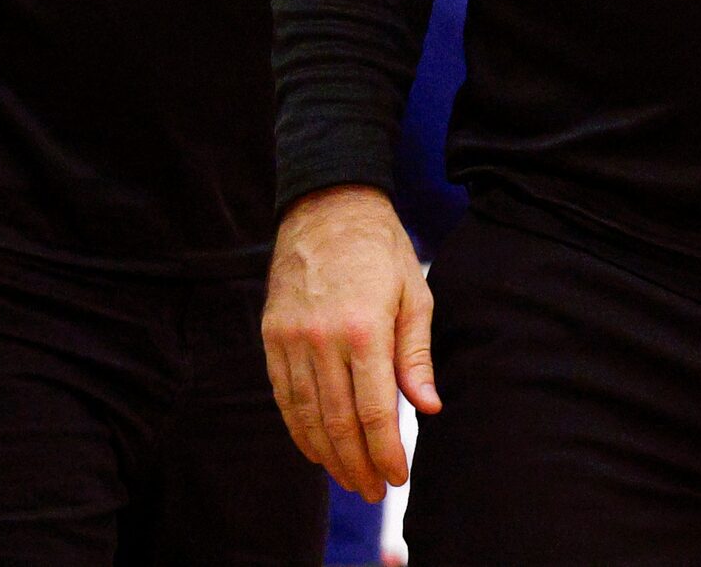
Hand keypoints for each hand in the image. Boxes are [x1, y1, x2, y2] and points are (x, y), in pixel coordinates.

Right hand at [262, 186, 441, 497]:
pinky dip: (298, 428)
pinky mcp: (272, 336)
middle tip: (372, 491)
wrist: (326, 208)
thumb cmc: (381, 250)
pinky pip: (283, 395)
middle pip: (338, 422)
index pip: (373, 411)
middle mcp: (323, 339)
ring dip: (327, 455)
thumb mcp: (413, 294)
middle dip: (356, 464)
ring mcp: (292, 339)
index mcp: (364, 329)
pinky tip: (315, 447)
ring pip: (306, 415)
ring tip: (346, 478)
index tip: (396, 477)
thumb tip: (428, 407)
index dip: (385, 452)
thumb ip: (416, 355)